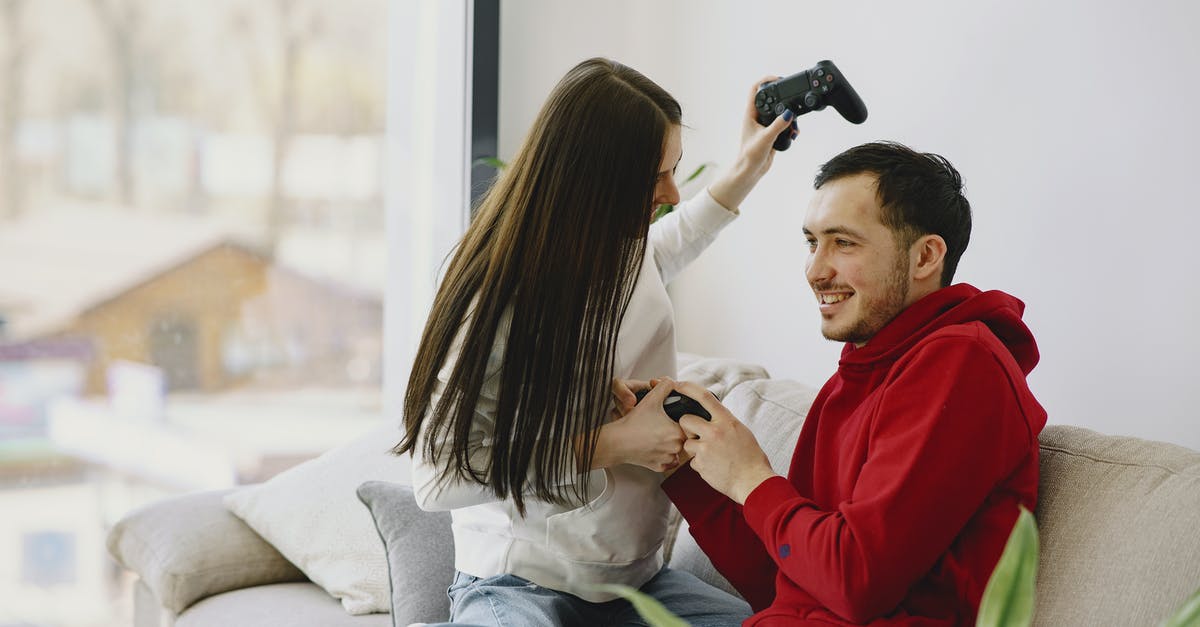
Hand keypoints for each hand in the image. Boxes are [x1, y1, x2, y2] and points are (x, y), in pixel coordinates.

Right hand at [593, 378, 686, 472]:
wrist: (617, 441)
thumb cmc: (633, 423)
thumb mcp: (651, 399)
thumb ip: (665, 386)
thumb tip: (671, 382)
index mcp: (678, 432)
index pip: (691, 426)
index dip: (682, 421)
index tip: (674, 419)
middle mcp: (675, 448)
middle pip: (684, 439)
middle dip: (676, 432)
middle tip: (664, 426)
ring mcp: (667, 459)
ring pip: (676, 451)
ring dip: (670, 445)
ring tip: (658, 436)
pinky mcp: (658, 467)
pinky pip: (668, 462)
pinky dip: (664, 456)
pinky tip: (656, 448)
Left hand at [673, 381, 776, 503]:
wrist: (753, 481)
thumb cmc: (750, 457)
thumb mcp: (740, 431)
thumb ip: (723, 422)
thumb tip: (710, 415)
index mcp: (726, 421)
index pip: (704, 396)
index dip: (688, 387)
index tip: (678, 384)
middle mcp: (714, 432)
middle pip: (685, 420)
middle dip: (687, 427)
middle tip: (697, 435)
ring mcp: (705, 449)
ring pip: (687, 443)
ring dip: (694, 449)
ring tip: (712, 455)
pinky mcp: (700, 465)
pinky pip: (692, 461)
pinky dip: (700, 464)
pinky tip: (714, 466)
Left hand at [708, 75, 798, 210]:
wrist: (750, 171)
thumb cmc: (750, 155)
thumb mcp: (766, 138)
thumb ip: (778, 125)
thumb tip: (790, 113)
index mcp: (750, 114)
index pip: (756, 90)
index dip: (766, 80)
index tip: (778, 78)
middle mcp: (757, 117)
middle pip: (771, 99)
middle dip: (783, 98)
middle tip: (793, 97)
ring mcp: (765, 125)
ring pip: (780, 113)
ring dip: (789, 117)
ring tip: (794, 125)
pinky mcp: (772, 134)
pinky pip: (784, 125)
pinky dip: (791, 127)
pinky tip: (794, 134)